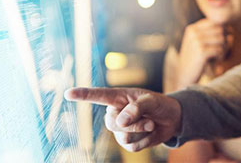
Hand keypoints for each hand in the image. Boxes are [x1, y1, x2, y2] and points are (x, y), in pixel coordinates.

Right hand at [64, 87, 181, 151]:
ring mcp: (120, 130)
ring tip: (151, 124)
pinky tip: (150, 133)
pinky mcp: (127, 143)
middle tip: (150, 120)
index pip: (98, 96)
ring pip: (123, 137)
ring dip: (141, 132)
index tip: (68, 93)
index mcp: (119, 98)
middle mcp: (115, 113)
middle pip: (113, 124)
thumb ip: (137, 107)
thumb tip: (120, 121)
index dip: (83, 95)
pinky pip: (132, 147)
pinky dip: (145, 141)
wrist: (171, 119)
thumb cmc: (160, 104)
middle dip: (134, 125)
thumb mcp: (152, 100)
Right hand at [177, 19, 233, 85]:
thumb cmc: (195, 60)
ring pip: (221, 39)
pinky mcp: (201, 51)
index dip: (223, 31)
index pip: (215, 22)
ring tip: (217, 57)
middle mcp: (193, 32)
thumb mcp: (200, 43)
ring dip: (223, 49)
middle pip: (220, 29)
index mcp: (192, 28)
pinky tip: (214, 63)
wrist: (184, 77)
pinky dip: (220, 57)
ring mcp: (196, 41)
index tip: (221, 42)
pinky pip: (220, 49)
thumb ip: (212, 34)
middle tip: (220, 51)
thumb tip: (230, 28)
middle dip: (224, 40)